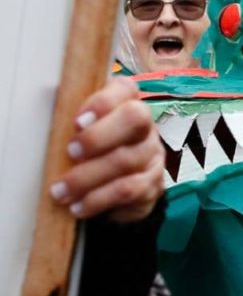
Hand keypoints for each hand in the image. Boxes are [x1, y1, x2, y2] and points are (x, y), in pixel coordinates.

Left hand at [49, 77, 163, 222]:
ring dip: (88, 177)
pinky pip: (129, 192)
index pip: (125, 88)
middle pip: (135, 118)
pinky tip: (78, 207)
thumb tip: (35, 111)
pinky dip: (99, 200)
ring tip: (60, 192)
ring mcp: (153, 156)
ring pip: (126, 160)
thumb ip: (67, 120)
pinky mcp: (153, 185)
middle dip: (98, 136)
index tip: (76, 122)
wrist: (111, 190)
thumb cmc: (88, 154)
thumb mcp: (77, 133)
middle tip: (70, 153)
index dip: (103, 102)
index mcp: (126, 104)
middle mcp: (146, 127)